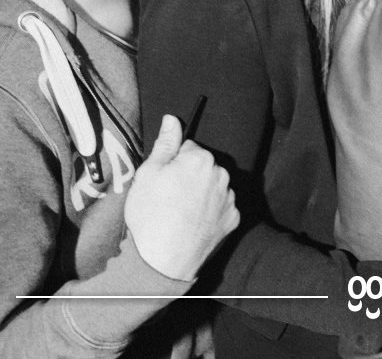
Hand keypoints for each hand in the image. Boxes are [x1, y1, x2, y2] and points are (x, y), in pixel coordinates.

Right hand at [125, 115, 239, 280]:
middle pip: (204, 167)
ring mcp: (229, 198)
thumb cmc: (150, 214)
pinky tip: (193, 223)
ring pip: (214, 186)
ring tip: (180, 213)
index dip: (173, 162)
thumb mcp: (148, 174)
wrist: (162, 261)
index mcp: (200, 159)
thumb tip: (172, 119)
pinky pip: (221, 207)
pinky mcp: (233, 219)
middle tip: (169, 197)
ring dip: (202, 193)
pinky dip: (210, 212)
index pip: (189, 148)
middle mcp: (221, 174)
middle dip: (190, 176)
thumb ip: (165, 144)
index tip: (164, 179)